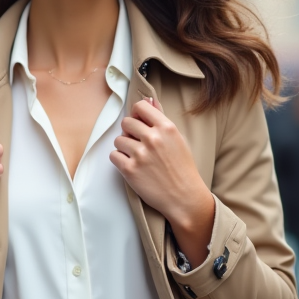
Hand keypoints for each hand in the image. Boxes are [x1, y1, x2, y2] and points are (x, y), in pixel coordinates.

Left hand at [111, 98, 213, 259]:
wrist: (184, 197)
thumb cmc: (183, 169)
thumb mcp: (178, 140)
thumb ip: (161, 120)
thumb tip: (150, 101)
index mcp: (166, 128)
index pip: (141, 107)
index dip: (137, 114)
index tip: (139, 122)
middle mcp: (153, 138)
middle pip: (126, 123)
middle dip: (130, 132)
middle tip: (138, 144)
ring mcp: (140, 154)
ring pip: (118, 140)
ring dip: (124, 148)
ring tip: (137, 157)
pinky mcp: (129, 170)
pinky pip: (114, 156)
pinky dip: (120, 161)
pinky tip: (132, 166)